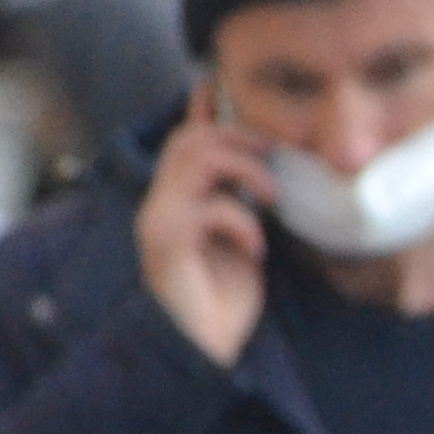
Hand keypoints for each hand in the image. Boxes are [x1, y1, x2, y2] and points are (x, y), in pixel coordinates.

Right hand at [135, 103, 271, 366]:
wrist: (201, 350)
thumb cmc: (224, 297)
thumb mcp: (244, 237)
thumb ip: (245, 200)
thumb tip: (268, 163)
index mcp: (179, 198)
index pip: (186, 137)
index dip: (203, 108)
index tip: (219, 83)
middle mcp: (161, 202)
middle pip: (191, 137)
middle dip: (239, 137)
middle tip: (274, 159)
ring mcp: (159, 220)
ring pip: (198, 158)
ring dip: (247, 171)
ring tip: (271, 201)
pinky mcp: (167, 242)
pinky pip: (209, 207)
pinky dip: (244, 222)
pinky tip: (256, 249)